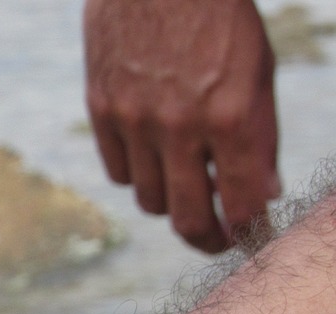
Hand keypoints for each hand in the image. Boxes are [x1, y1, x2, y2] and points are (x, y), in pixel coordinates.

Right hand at [84, 0, 279, 252]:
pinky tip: (154, 155)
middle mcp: (181, 125)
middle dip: (209, 238)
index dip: (248, 230)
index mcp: (232, 114)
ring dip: (172, 201)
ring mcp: (135, 120)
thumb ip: (260, 137)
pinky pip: (120, 172)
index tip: (250, 237)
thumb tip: (262, 196)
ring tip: (187, 186)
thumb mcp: (257, 72)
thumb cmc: (219, 19)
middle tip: (219, 239)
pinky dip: (139, 173)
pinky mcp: (102, 110)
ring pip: (151, 201)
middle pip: (189, 219)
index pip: (242, 203)